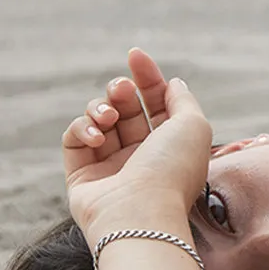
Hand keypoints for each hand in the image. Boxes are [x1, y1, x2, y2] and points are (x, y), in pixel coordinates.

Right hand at [61, 48, 211, 242]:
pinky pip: (74, 138)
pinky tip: (97, 137)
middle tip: (122, 90)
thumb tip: (173, 82)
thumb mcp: (193, 125)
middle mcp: (140, 155)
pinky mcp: (81, 175)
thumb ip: (183, 99)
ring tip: (108, 117)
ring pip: (98, 118)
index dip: (147, 76)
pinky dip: (82, 128)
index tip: (135, 55)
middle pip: (125, 107)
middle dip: (122, 90)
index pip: (156, 102)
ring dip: (101, 107)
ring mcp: (110, 166)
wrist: (139, 214)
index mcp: (170, 145)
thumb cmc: (171, 170)